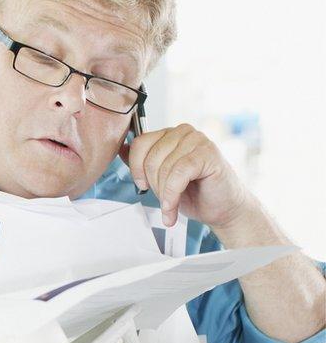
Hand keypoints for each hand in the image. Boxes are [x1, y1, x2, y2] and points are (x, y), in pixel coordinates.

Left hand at [120, 123, 255, 228]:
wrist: (222, 209)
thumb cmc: (194, 193)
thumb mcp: (159, 178)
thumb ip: (141, 162)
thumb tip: (120, 148)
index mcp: (169, 135)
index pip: (139, 142)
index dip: (136, 168)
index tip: (142, 186)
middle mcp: (183, 132)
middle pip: (150, 157)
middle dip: (154, 185)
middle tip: (164, 199)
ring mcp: (198, 140)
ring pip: (164, 167)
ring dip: (164, 194)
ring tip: (171, 206)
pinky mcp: (208, 154)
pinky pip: (178, 174)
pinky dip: (172, 195)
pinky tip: (174, 208)